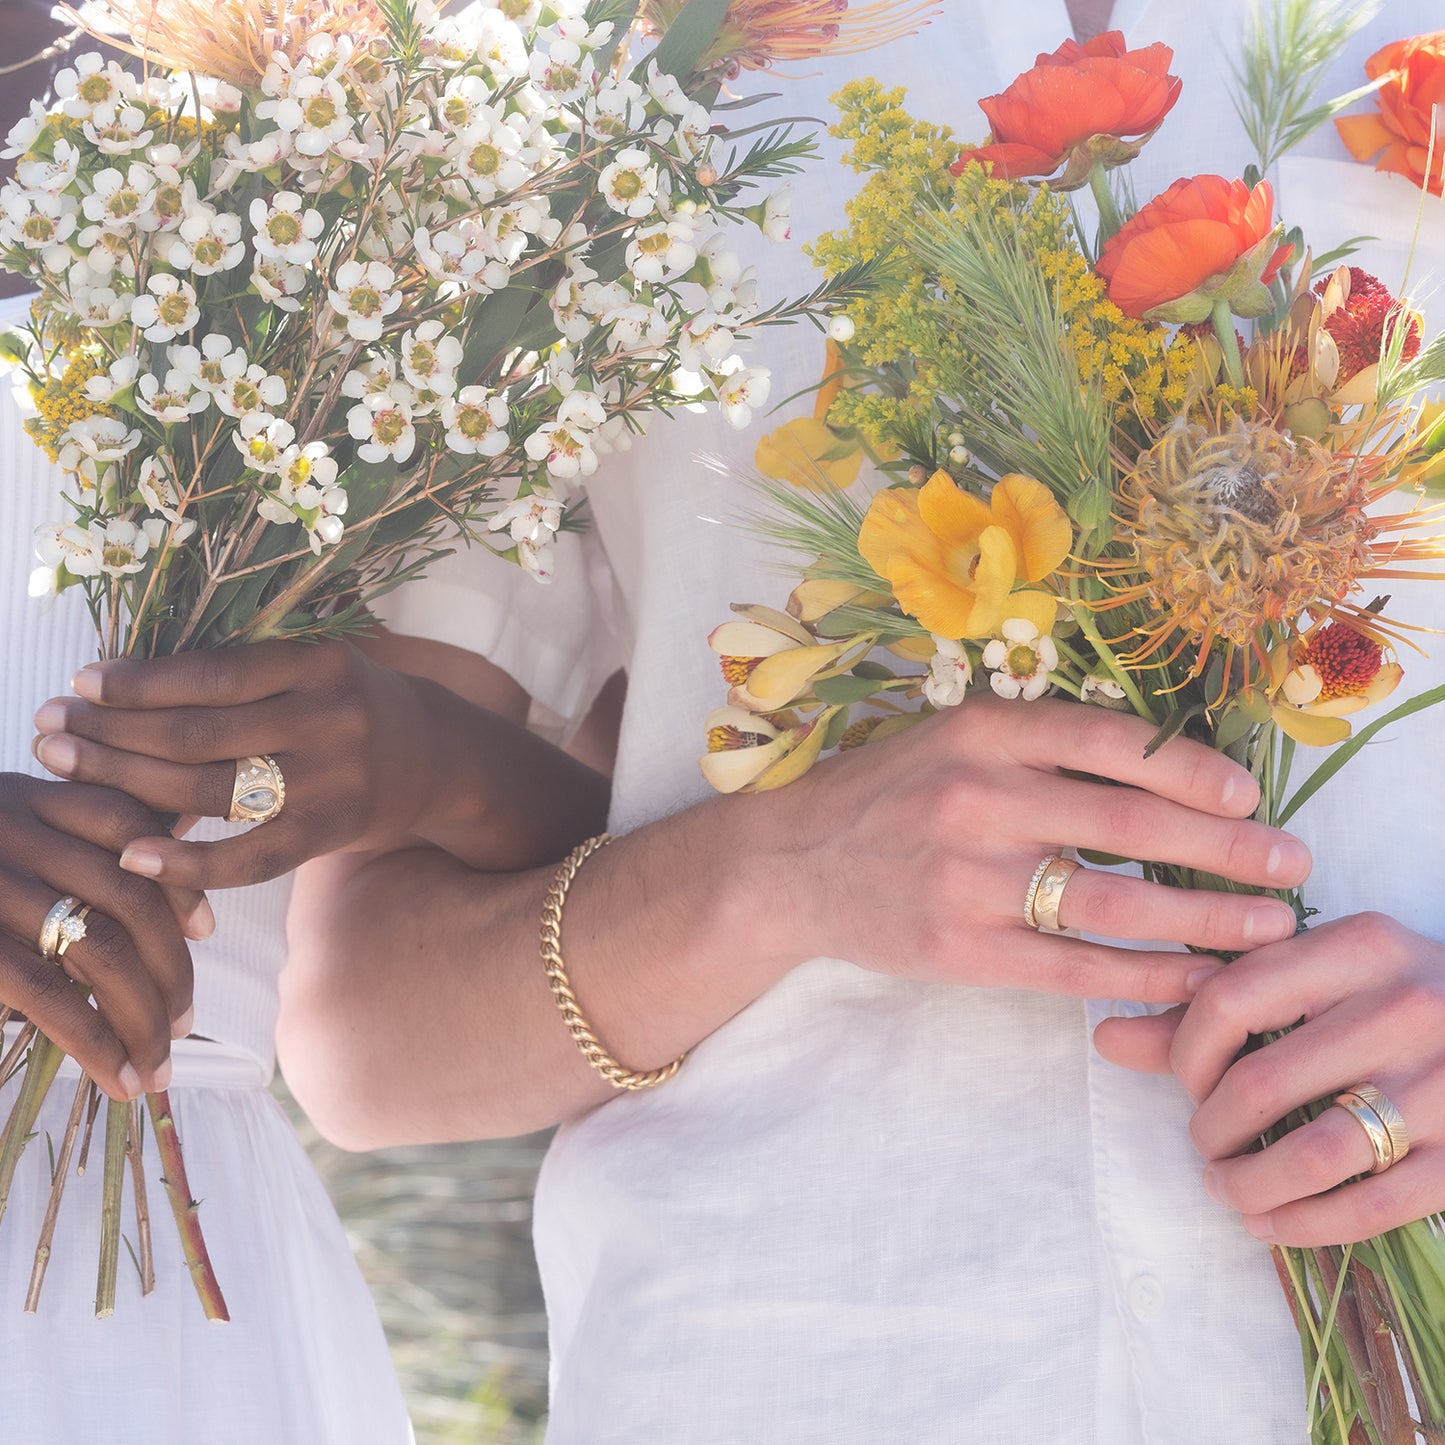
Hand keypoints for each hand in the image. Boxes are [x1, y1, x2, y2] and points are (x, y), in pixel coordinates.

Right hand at [0, 774, 203, 1099]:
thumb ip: (46, 847)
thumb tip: (145, 896)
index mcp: (18, 797)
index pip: (127, 820)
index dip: (175, 877)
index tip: (202, 930)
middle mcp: (9, 829)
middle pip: (130, 891)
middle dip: (170, 963)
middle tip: (183, 1020)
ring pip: (101, 945)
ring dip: (145, 1012)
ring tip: (158, 1062)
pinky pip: (50, 992)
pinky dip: (98, 1039)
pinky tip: (119, 1075)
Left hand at [32, 640, 455, 890]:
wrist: (438, 758)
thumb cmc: (352, 706)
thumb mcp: (315, 670)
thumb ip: (245, 679)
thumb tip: (126, 693)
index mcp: (320, 664)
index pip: (212, 675)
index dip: (141, 683)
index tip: (81, 684)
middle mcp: (330, 718)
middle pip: (199, 733)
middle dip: (113, 733)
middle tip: (51, 731)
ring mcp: (333, 780)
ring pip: (210, 789)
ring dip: (126, 784)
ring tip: (67, 771)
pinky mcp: (330, 832)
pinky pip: (249, 856)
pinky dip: (188, 861)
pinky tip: (132, 855)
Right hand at [752, 695, 1311, 1002]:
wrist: (788, 866)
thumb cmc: (886, 797)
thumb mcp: (951, 741)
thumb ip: (1040, 747)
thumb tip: (1165, 773)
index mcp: (979, 732)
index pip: (1106, 742)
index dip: (1190, 769)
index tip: (1249, 794)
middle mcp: (975, 798)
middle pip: (1126, 825)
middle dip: (1224, 847)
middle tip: (1292, 864)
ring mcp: (964, 879)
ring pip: (1109, 904)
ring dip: (1201, 920)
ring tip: (1266, 929)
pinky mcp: (957, 949)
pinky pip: (1070, 968)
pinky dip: (1141, 977)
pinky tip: (1193, 980)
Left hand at [1094, 913, 1444, 1244]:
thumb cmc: (1395, 997)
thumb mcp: (1320, 976)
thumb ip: (1216, 1004)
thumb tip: (1106, 1037)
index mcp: (1360, 946)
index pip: (1230, 997)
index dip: (1185, 1052)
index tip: (1184, 1080)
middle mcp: (1406, 1007)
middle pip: (1263, 1083)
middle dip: (1210, 1128)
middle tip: (1203, 1142)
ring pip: (1316, 1152)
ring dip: (1249, 1186)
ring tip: (1225, 1188)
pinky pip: (1372, 1205)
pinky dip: (1306, 1224)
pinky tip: (1272, 1223)